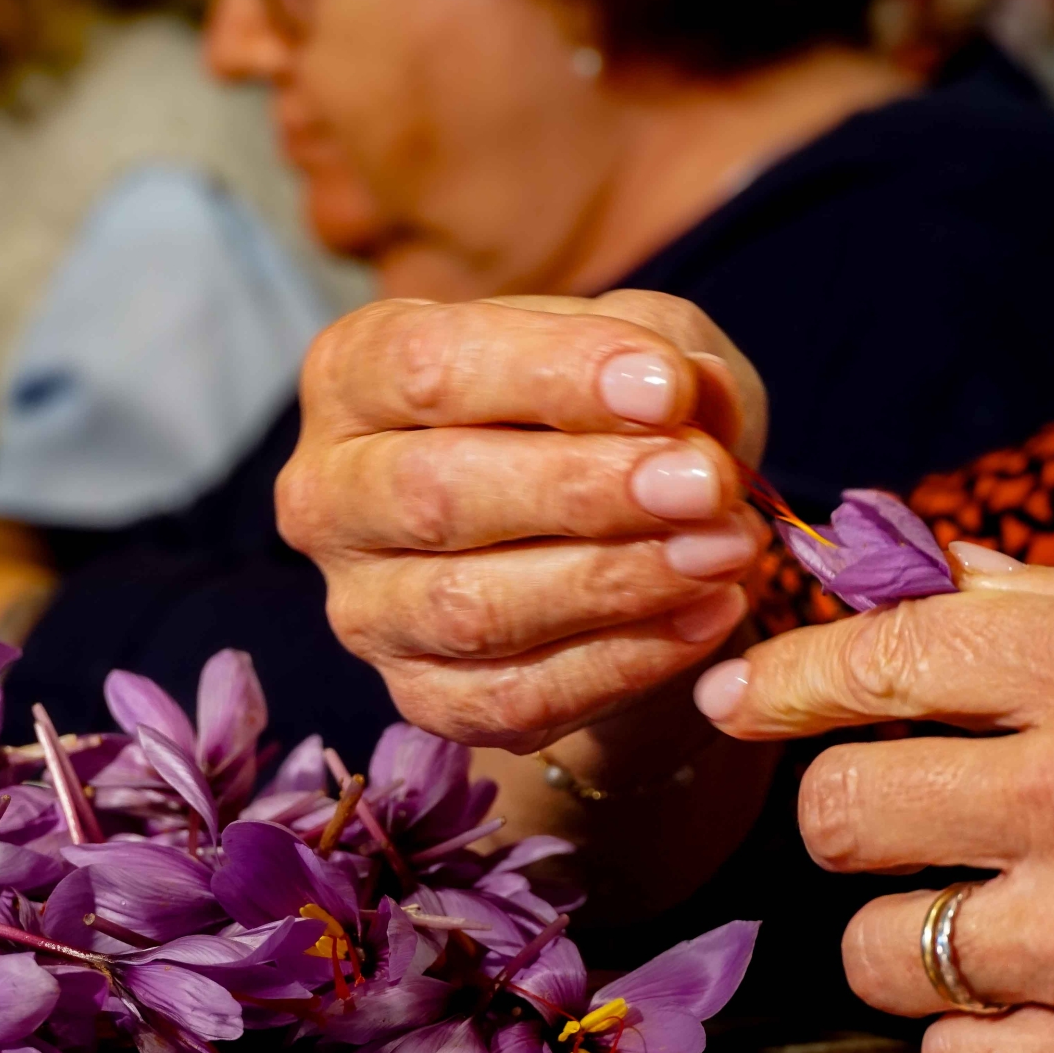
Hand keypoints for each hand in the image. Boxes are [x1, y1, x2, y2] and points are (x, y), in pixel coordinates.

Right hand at [280, 290, 769, 753]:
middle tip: (705, 484)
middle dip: (582, 490)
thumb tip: (686, 397)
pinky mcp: (421, 699)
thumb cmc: (601, 417)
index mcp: (352, 375)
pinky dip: (622, 660)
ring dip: (612, 580)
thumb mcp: (636, 353)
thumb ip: (661, 356)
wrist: (608, 538)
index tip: (668, 389)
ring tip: (725, 550)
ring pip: (470, 606)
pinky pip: (515, 696)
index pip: (425, 368)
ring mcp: (364, 610)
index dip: (549, 377)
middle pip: (433, 494)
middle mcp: (328, 495)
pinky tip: (706, 617)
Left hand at [700, 550, 1053, 1052]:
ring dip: (906, 935)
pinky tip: (1041, 1002)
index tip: (741, 697)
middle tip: (903, 819)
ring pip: (871, 942)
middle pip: (841, 806)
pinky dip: (975, 1034)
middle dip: (853, 813)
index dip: (784, 678)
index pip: (882, 657)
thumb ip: (1048, 606)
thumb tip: (908, 563)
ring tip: (989, 921)